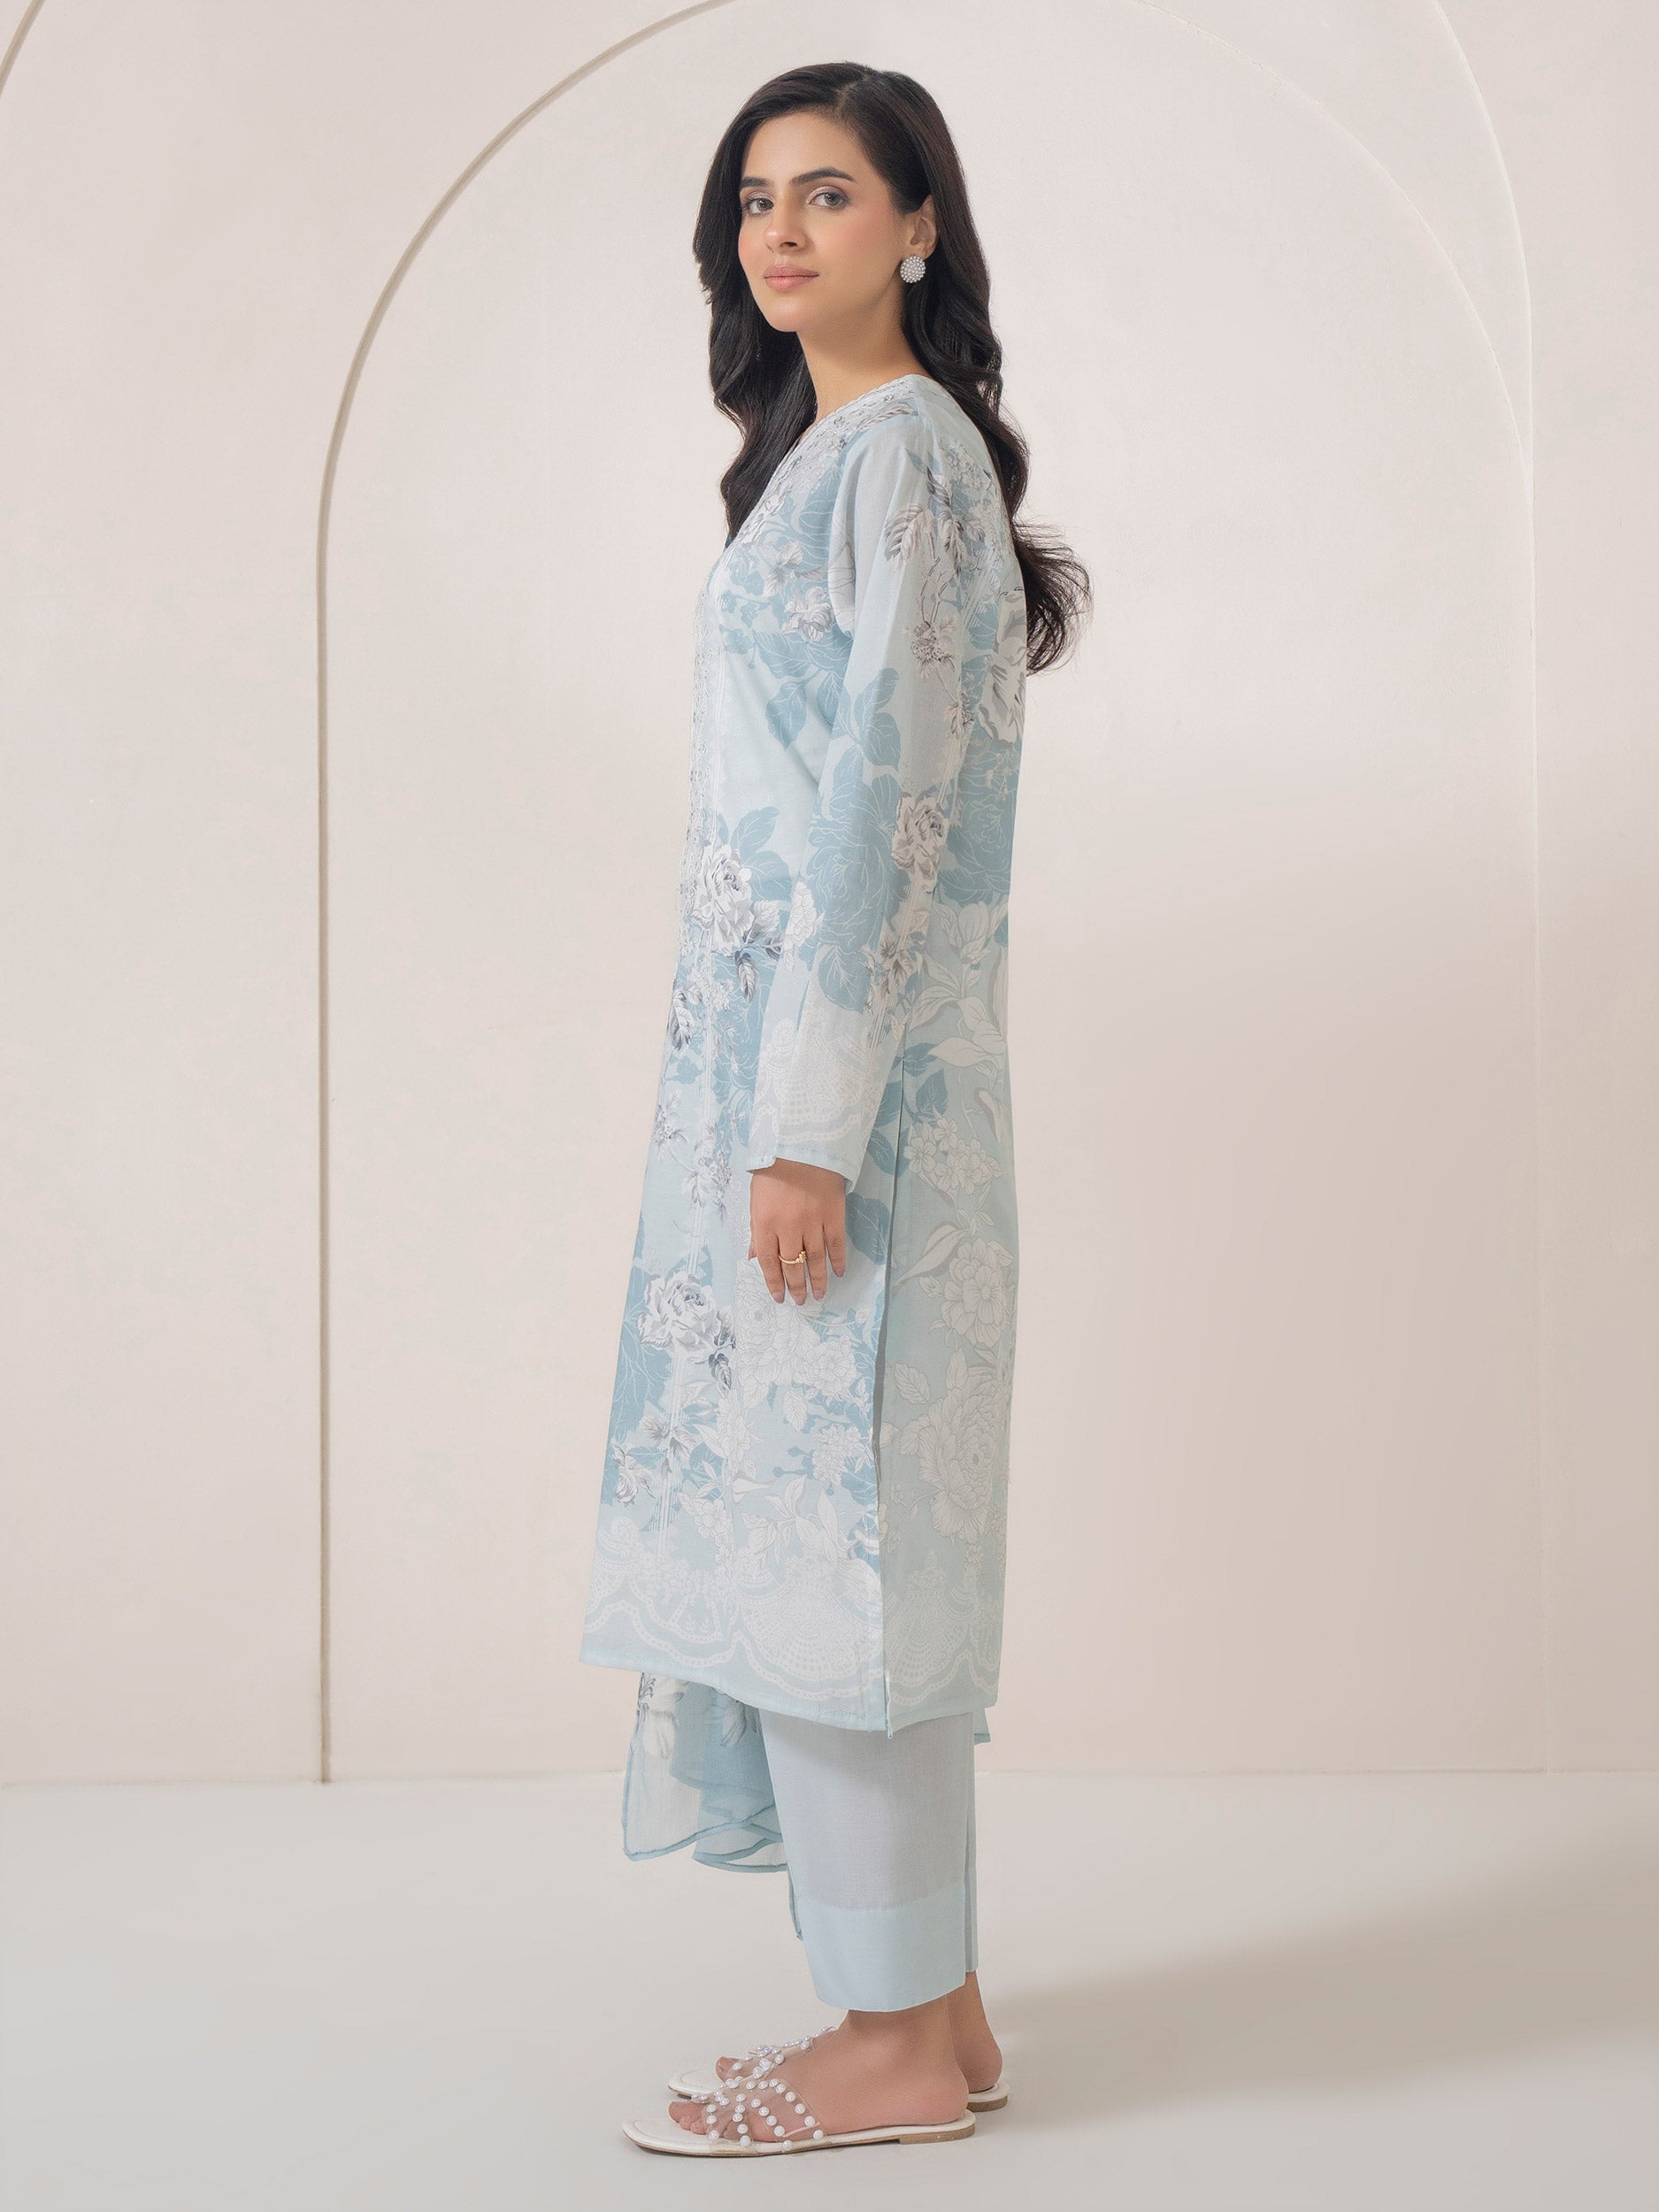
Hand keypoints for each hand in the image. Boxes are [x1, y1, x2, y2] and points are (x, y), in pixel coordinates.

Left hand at [749, 1159, 847, 1304]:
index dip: (774, 1283)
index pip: (768, 1262)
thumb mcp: (756, 1199)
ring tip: (819, 1295)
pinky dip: (838, 1260)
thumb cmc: (774, 1171)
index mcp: (765, 1223)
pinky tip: (838, 1273)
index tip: (779, 1297)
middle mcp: (788, 1228)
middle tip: (801, 1301)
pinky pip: (836, 1244)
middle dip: (796, 1287)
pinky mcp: (834, 1216)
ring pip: (816, 1260)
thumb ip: (756, 1229)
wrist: (803, 1146)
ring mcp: (813, 1223)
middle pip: (792, 1265)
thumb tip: (754, 1257)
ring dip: (818, 1280)